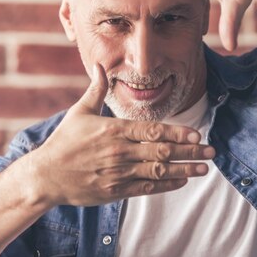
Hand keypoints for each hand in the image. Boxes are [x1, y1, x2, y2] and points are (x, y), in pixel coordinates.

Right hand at [29, 64, 213, 206]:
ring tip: (204, 168)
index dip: (177, 133)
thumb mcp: (79, 112)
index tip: (196, 134)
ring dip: (184, 170)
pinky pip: (146, 188)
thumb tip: (99, 65)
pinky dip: (166, 184)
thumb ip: (96, 89)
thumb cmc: (64, 142)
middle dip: (189, 151)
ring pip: (158, 171)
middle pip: (161, 152)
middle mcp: (119, 152)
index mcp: (113, 130)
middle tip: (211, 151)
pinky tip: (182, 181)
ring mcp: (118, 173)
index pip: (152, 131)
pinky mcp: (115, 191)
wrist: (45, 176)